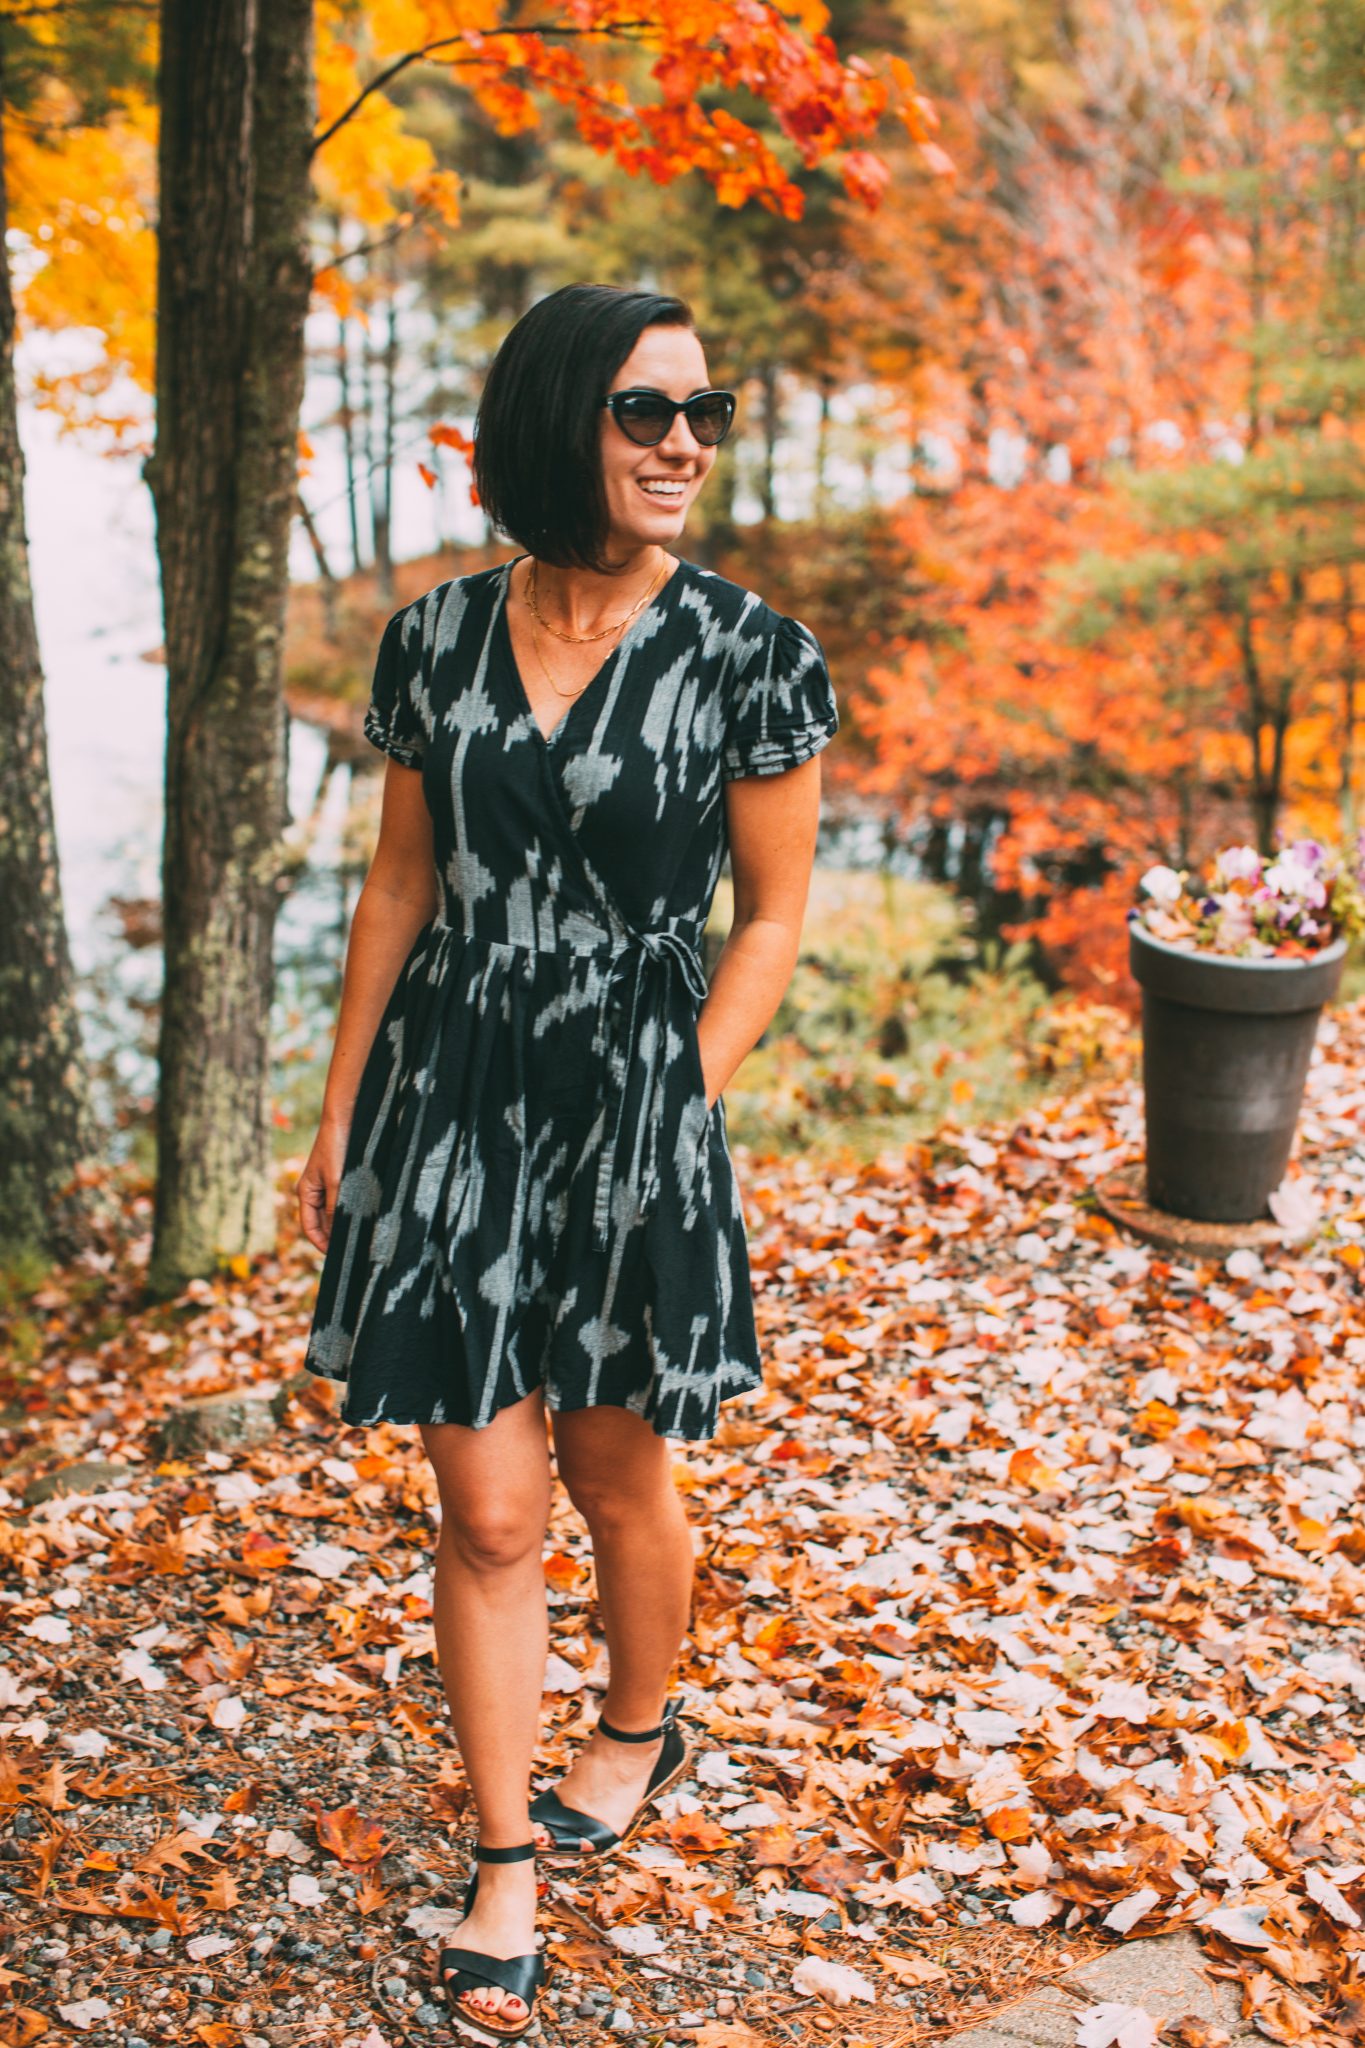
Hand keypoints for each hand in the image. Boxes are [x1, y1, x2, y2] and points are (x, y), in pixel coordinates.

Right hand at [296, 1121, 349, 1253]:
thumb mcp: (337, 1180)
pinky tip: (363, 1218)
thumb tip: (337, 1233)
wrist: (344, 1119)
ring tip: (359, 1238)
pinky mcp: (339, 1179)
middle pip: (320, 1223)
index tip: (338, 1256)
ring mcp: (326, 1185)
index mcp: (306, 1193)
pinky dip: (349, 1212)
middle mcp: (313, 1191)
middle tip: (353, 1251)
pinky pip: (342, 1202)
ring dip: (343, 1225)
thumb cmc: (337, 1147)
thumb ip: (335, 1207)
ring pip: (332, 1213)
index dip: (321, 1244)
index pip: (309, 1228)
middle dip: (333, 1237)